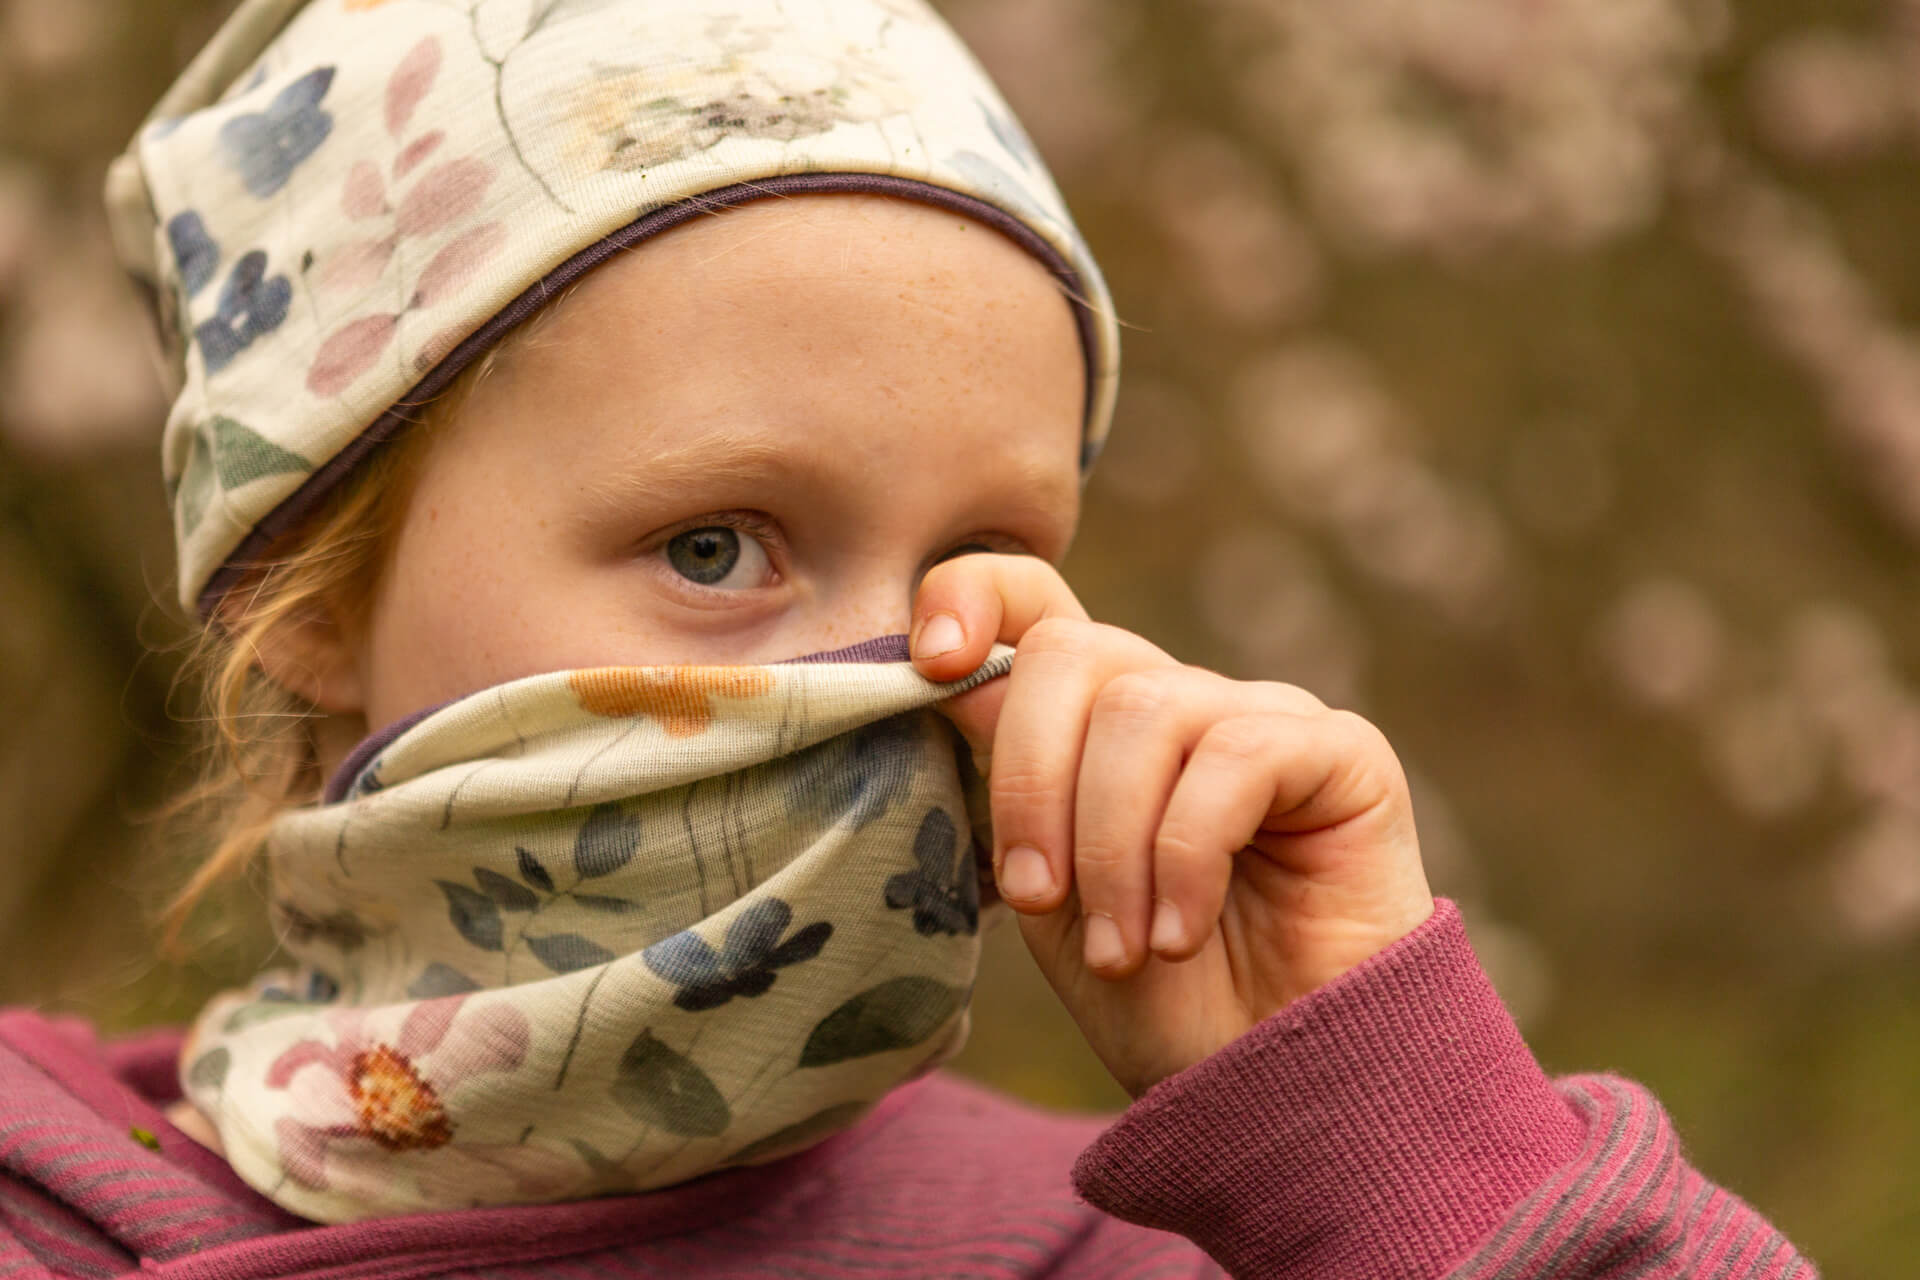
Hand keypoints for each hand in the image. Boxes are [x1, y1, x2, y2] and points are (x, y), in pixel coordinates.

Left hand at [910, 555, 1434, 1095]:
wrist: (1268, 1092)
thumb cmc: (1156, 1000)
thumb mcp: (1048, 892)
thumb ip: (1005, 780)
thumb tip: (954, 674)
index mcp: (1101, 724)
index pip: (1036, 604)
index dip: (973, 598)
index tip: (927, 666)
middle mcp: (1183, 701)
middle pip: (1075, 649)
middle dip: (1030, 778)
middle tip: (1036, 894)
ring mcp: (1264, 718)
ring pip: (1146, 710)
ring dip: (1111, 846)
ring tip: (1124, 949)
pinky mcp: (1341, 753)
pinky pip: (1238, 755)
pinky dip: (1186, 855)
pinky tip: (1180, 931)